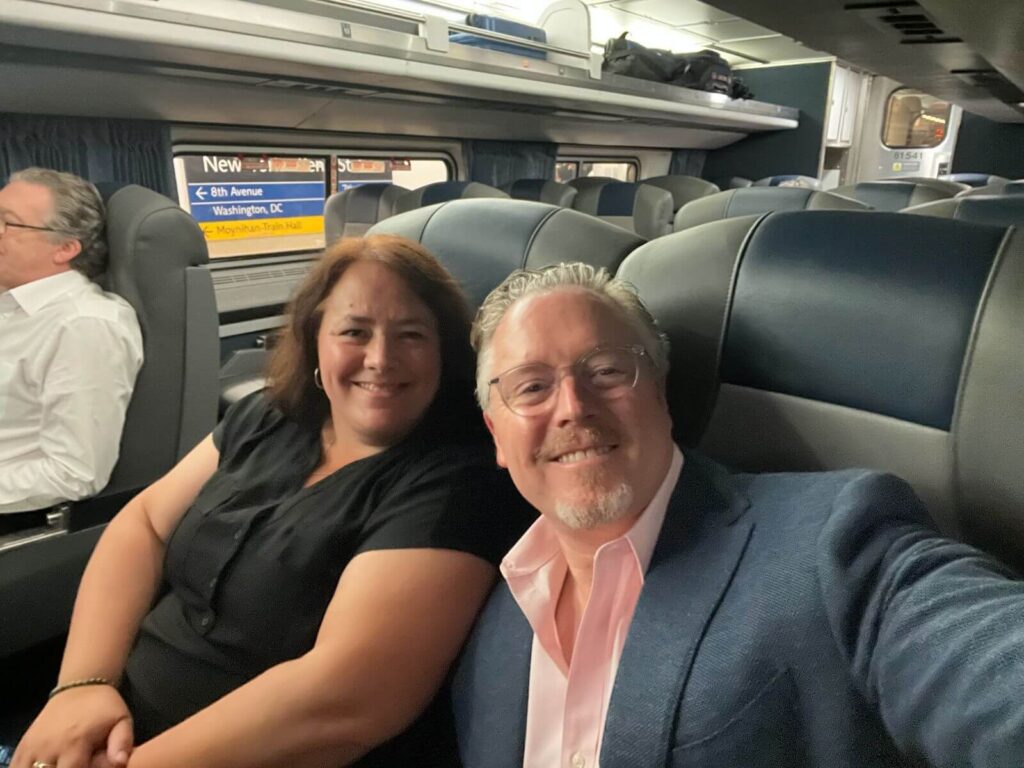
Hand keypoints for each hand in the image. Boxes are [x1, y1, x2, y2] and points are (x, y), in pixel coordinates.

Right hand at [12, 685, 133, 767]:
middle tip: (75, 763)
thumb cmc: (104, 707)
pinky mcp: (24, 745)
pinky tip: (41, 767)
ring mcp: (33, 746)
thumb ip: (122, 743)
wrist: (80, 686)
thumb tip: (121, 763)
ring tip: (59, 763)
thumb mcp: (122, 720)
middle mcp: (50, 747)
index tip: (86, 767)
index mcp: (75, 743)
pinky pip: (16, 766)